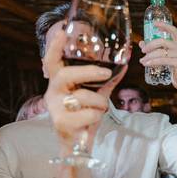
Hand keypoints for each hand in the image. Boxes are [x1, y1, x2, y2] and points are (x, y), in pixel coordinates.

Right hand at [43, 26, 120, 148]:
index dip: (56, 46)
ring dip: (99, 102)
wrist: (77, 147)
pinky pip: (89, 114)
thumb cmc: (85, 117)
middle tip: (106, 72)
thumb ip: (106, 82)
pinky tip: (93, 121)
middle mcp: (53, 93)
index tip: (63, 31)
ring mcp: (55, 109)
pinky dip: (97, 116)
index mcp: (59, 84)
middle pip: (65, 74)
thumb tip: (124, 65)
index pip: (52, 61)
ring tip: (101, 108)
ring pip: (81, 96)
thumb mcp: (96, 97)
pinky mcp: (62, 123)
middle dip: (88, 71)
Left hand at [139, 22, 176, 100]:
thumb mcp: (166, 58)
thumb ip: (156, 50)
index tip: (154, 23)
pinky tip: (147, 64)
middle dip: (150, 44)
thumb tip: (141, 43)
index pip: (173, 30)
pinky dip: (153, 62)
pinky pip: (163, 60)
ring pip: (161, 52)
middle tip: (143, 50)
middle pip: (163, 41)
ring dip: (149, 56)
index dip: (164, 25)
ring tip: (142, 61)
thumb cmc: (175, 70)